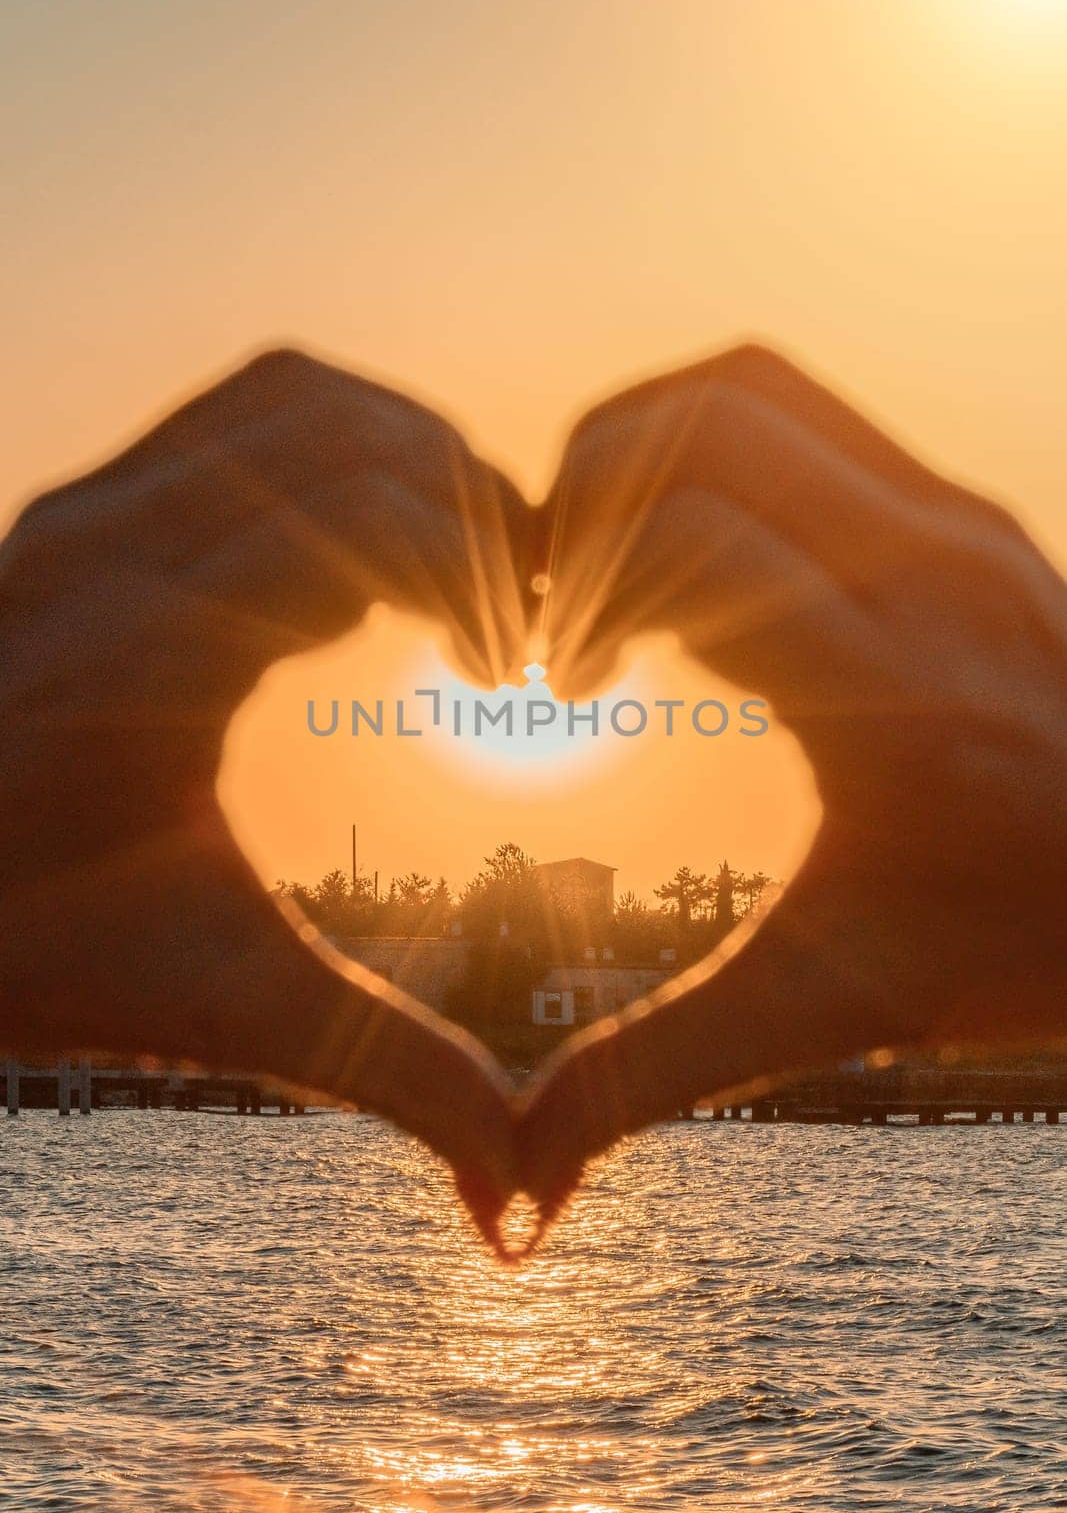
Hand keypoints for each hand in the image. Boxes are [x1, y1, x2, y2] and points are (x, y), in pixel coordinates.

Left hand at [0, 348, 531, 1235]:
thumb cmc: (47, 948)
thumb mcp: (234, 1003)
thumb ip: (393, 1081)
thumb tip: (521, 1214)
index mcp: (150, 660)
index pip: (360, 519)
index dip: (483, 570)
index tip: (525, 664)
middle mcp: (108, 547)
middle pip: (350, 436)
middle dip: (471, 509)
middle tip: (517, 621)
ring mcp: (90, 506)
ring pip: (303, 400)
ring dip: (414, 460)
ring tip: (465, 569)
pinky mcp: (92, 497)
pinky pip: (251, 409)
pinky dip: (346, 441)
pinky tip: (382, 540)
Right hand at [519, 344, 1066, 1215]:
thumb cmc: (1014, 950)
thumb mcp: (819, 1006)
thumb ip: (649, 1078)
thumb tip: (511, 1207)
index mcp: (891, 694)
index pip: (692, 539)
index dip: (571, 589)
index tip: (547, 680)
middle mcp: (934, 571)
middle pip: (700, 425)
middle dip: (577, 497)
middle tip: (552, 612)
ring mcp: (956, 520)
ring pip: (745, 386)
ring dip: (633, 447)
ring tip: (601, 564)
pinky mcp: (959, 505)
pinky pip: (794, 410)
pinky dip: (698, 444)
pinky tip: (679, 553)